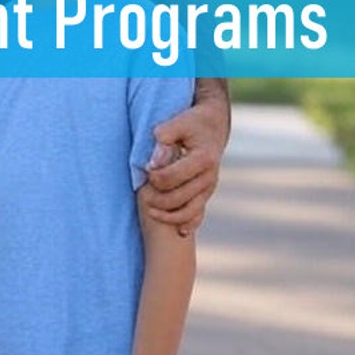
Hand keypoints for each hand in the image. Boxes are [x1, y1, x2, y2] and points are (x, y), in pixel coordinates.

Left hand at [142, 83, 228, 234]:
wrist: (213, 126)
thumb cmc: (191, 122)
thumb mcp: (178, 122)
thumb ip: (164, 138)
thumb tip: (154, 163)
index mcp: (203, 159)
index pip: (172, 177)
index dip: (154, 177)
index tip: (144, 171)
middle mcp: (209, 177)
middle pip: (179, 198)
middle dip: (157, 199)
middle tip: (141, 193)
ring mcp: (209, 187)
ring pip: (190, 211)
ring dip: (168, 215)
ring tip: (149, 210)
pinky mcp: (206, 193)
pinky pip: (199, 214)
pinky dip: (189, 224)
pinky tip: (179, 232)